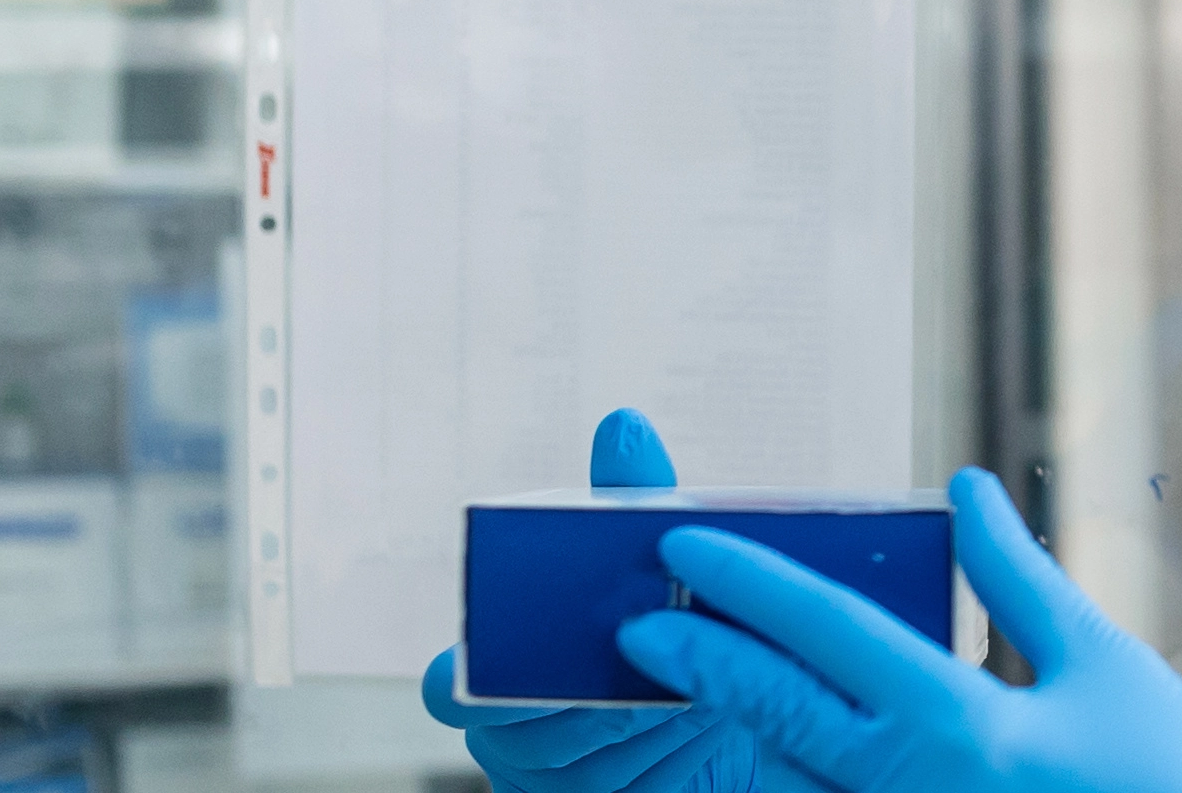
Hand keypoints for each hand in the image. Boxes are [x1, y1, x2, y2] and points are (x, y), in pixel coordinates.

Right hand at [422, 411, 827, 792]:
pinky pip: (651, 788)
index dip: (473, 686)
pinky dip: (691, 749)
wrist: (732, 706)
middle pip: (546, 728)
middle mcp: (516, 740)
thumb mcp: (644, 558)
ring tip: (714, 670)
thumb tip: (624, 424)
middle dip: (613, 688)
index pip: (448, 691)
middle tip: (671, 646)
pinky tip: (725, 713)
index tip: (518, 669)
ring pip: (604, 764)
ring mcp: (564, 787)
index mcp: (490, 677)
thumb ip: (628, 499)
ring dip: (664, 715)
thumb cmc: (660, 622)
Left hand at [616, 467, 1181, 792]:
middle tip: (639, 626)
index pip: (825, 634)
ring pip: (799, 776)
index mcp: (958, 723)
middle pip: (779, 714)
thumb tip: (961, 487)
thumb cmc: (1174, 773)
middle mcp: (912, 789)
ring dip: (749, 731)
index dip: (746, 582)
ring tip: (700, 683)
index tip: (682, 544)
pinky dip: (808, 771)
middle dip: (704, 664)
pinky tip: (784, 746)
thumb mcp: (1101, 661)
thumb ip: (1016, 577)